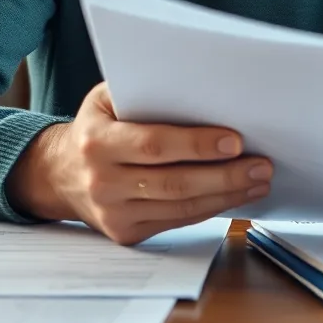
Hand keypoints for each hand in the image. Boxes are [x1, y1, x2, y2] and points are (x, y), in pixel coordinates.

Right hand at [6, 82, 271, 243]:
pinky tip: (234, 196)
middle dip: (224, 175)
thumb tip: (200, 88)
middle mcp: (102, 181)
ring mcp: (114, 213)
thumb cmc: (97, 125)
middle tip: (261, 164)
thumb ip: (144, 91)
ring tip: (257, 180)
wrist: (61, 173)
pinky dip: (209, 208)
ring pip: (180, 206)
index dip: (197, 144)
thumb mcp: (106, 98)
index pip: (154, 144)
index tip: (235, 140)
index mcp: (96, 141)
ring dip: (226, 194)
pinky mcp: (126, 233)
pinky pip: (176, 221)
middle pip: (174, 182)